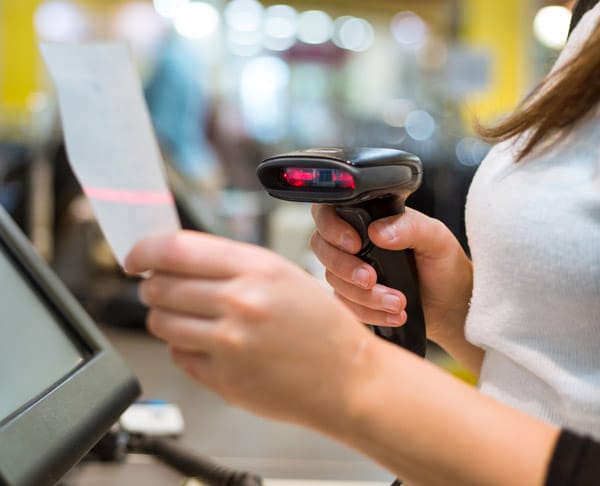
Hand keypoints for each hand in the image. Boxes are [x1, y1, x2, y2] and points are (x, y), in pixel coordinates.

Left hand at [124, 231, 378, 430]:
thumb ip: (227, 262)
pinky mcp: (223, 380)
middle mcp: (240, 303)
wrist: (346, 378)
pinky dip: (186, 347)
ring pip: (160, 322)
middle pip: (159, 287)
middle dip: (154, 286)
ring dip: (167, 318)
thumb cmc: (320, 325)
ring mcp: (230, 345)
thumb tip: (171, 258)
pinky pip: (178, 355)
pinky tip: (214, 345)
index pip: (175, 249)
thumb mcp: (281, 274)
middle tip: (166, 289)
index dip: (143, 251)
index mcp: (257, 268)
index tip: (134, 257)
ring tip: (195, 319)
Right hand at [310, 205, 472, 350]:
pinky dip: (369, 312)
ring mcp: (350, 270)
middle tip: (371, 278)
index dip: (332, 227)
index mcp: (368, 218)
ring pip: (333, 280)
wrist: (451, 306)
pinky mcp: (352, 297)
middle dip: (344, 266)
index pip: (329, 212)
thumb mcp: (436, 238)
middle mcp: (353, 241)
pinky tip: (393, 314)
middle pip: (321, 247)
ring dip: (364, 295)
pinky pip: (345, 305)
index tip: (355, 244)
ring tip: (398, 302)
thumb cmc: (444, 265)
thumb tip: (378, 231)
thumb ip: (410, 227)